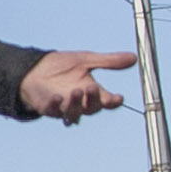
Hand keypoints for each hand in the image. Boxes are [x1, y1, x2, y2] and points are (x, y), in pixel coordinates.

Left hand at [17, 49, 133, 122]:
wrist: (36, 68)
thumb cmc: (63, 66)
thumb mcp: (87, 60)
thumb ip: (109, 61)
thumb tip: (134, 57)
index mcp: (92, 93)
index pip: (107, 102)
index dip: (114, 102)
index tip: (119, 97)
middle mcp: (80, 103)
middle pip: (91, 109)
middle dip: (93, 100)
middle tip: (92, 87)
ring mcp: (63, 107)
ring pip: (73, 114)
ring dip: (76, 104)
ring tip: (76, 91)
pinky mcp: (48, 107)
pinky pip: (53, 111)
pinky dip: (55, 106)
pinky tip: (56, 97)